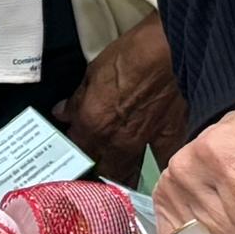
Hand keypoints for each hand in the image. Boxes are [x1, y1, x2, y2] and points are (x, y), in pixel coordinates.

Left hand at [57, 15, 189, 180]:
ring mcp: (144, 144)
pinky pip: (160, 163)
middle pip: (100, 171)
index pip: (74, 150)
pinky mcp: (171, 140)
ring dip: (120, 179)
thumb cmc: (130, 55)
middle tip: (93, 172)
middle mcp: (115, 142)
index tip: (70, 155)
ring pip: (128, 175)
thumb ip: (77, 99)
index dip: (71, 153)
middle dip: (95, 174)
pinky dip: (154, 167)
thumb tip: (62, 112)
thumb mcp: (93, 71)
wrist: (173, 52)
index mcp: (92, 125)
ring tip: (117, 181)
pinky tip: (152, 171)